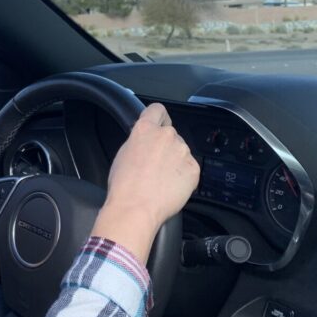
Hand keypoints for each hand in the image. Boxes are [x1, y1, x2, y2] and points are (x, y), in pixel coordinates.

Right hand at [92, 103, 198, 262]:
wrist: (136, 207)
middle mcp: (166, 135)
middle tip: (155, 164)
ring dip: (175, 161)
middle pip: (170, 134)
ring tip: (161, 180)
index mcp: (146, 129)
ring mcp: (182, 151)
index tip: (160, 124)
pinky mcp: (193, 168)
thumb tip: (146, 142)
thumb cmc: (124, 185)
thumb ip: (138, 141)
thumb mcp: (123, 154)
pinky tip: (170, 187)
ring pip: (181, 151)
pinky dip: (183, 176)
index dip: (158, 117)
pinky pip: (189, 168)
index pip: (157, 109)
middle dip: (166, 146)